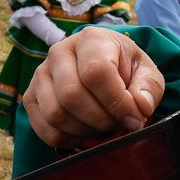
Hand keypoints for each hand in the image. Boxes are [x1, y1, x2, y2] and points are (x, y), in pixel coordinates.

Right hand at [23, 28, 164, 146]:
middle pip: (71, 96)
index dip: (117, 102)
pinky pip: (44, 129)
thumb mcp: (146, 72)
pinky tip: (85, 132)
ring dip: (85, 130)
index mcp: (90, 40)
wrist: (102, 65)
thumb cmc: (125, 68)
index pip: (96, 73)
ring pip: (55, 114)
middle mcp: (59, 52)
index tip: (134, 119)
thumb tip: (140, 107)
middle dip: (101, 120)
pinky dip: (68, 139)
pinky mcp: (31, 97)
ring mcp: (40, 75)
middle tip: (118, 124)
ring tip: (103, 127)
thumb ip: (148, 88)